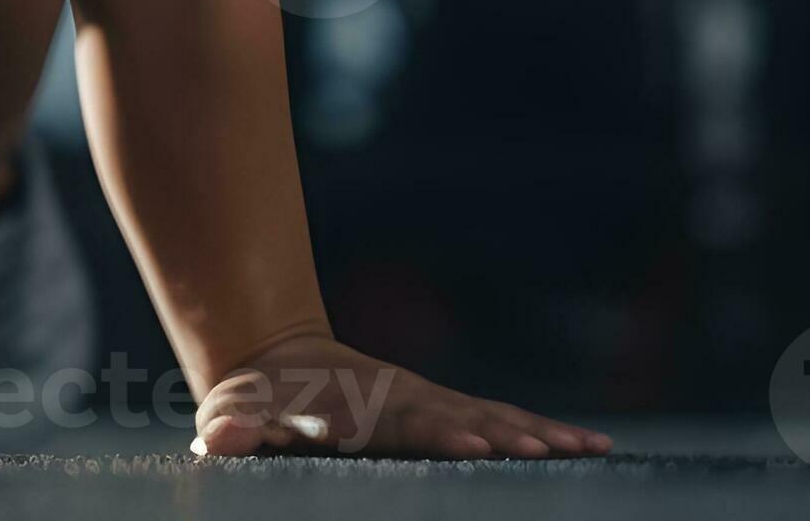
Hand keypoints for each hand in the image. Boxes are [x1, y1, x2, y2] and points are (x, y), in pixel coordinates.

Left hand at [187, 334, 611, 460]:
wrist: (274, 360)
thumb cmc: (254, 403)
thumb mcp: (233, 413)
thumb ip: (234, 429)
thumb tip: (219, 439)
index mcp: (361, 409)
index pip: (407, 422)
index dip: (441, 432)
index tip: (477, 443)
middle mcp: (405, 402)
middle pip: (462, 416)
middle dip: (502, 433)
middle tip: (545, 450)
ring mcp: (429, 403)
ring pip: (493, 415)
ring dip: (538, 432)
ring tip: (589, 447)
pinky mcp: (446, 411)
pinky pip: (501, 419)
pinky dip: (544, 430)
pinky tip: (590, 445)